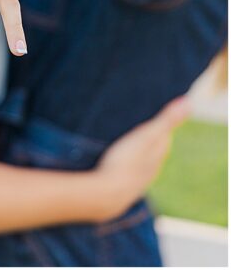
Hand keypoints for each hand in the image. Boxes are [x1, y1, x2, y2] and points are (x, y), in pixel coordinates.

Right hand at [92, 96, 189, 220]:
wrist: (108, 194)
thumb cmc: (125, 161)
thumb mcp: (145, 136)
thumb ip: (166, 120)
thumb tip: (188, 103)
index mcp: (157, 154)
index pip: (164, 137)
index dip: (160, 126)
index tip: (154, 114)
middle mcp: (151, 168)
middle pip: (153, 151)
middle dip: (148, 140)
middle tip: (138, 126)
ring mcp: (137, 180)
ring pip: (140, 164)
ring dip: (135, 154)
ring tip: (125, 144)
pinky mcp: (123, 188)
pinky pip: (126, 174)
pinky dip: (124, 166)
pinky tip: (114, 163)